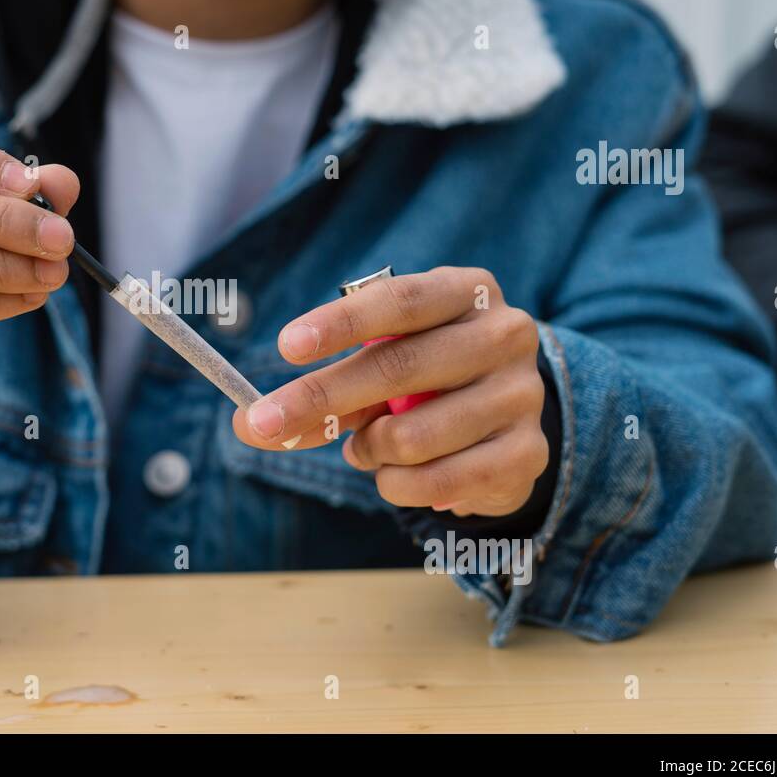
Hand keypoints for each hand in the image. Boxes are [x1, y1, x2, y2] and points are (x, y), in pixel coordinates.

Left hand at [232, 267, 548, 517]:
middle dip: (320, 398)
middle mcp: (503, 334)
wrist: (506, 420)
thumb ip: (322, 388)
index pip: (399, 301)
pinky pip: (439, 480)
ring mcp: (521, 394)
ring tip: (365, 448)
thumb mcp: (379, 364)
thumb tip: (248, 421)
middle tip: (262, 422)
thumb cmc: (426, 378)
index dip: (341, 324)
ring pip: (413, 434)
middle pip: (400, 367)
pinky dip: (398, 485)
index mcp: (465, 291)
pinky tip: (395, 476)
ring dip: (368, 450)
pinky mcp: (528, 452)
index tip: (286, 347)